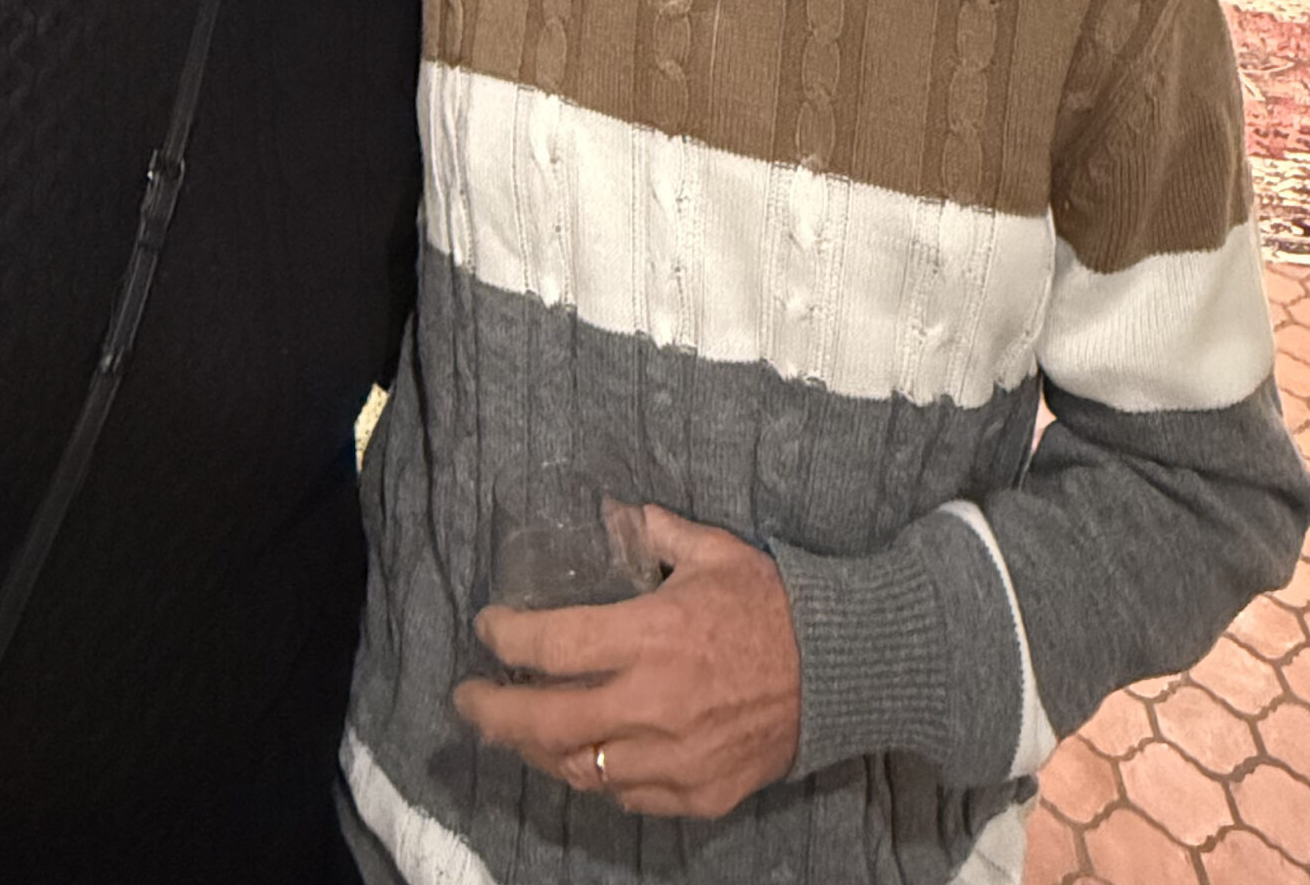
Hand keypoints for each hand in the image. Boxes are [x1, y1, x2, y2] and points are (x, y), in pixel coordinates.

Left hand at [453, 506, 800, 820]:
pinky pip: (628, 797)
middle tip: (468, 700)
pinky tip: (583, 758)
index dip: (507, 637)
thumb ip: (656, 530)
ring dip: (538, 750)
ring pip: (581, 768)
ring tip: (515, 732)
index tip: (487, 628)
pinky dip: (598, 778)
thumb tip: (616, 512)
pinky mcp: (698, 794)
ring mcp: (673, 758)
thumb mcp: (713, 550)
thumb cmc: (774, 604)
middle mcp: (652, 704)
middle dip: (493, 712)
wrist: (842, 669)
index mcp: (651, 636)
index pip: (553, 644)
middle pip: (547, 722)